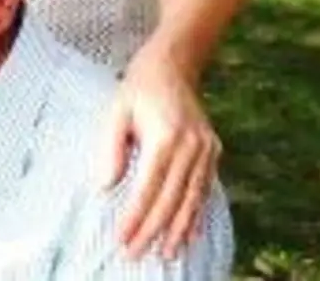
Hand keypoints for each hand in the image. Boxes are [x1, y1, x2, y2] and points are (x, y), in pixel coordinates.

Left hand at [99, 42, 221, 260]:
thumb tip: (106, 187)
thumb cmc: (138, 89)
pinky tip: (190, 234)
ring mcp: (206, 150)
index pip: (148, 188)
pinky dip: (197, 214)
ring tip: (166, 254)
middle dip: (153, 230)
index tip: (122, 239)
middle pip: (171, 200)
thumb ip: (111, 150)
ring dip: (179, 230)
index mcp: (165, 137)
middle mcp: (191, 147)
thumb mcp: (116, 112)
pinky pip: (205, 190)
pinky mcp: (213, 151)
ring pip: (192, 200)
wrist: (172, 66)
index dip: (135, 217)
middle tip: (136, 253)